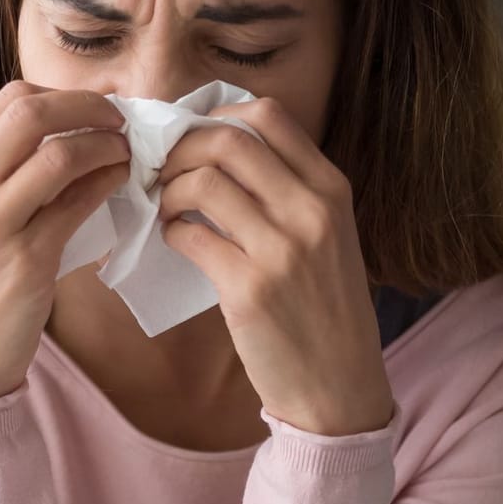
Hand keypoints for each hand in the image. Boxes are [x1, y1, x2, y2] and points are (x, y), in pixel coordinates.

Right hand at [0, 80, 131, 405]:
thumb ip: (0, 168)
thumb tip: (71, 126)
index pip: (11, 99)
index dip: (66, 95)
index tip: (96, 107)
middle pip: (32, 113)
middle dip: (90, 107)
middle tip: (122, 119)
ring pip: (60, 154)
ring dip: (106, 145)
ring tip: (128, 152)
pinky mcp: (26, 261)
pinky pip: (78, 204)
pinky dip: (108, 183)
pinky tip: (122, 183)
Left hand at [155, 96, 395, 436]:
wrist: (339, 387)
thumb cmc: (325, 309)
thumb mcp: (329, 236)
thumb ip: (289, 190)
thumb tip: (218, 146)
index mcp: (331, 189)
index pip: (267, 116)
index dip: (215, 116)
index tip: (192, 136)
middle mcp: (312, 211)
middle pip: (227, 139)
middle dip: (180, 147)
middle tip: (162, 169)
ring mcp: (282, 249)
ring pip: (203, 181)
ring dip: (169, 189)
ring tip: (165, 207)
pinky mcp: (249, 289)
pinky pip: (189, 234)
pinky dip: (169, 230)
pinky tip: (174, 239)